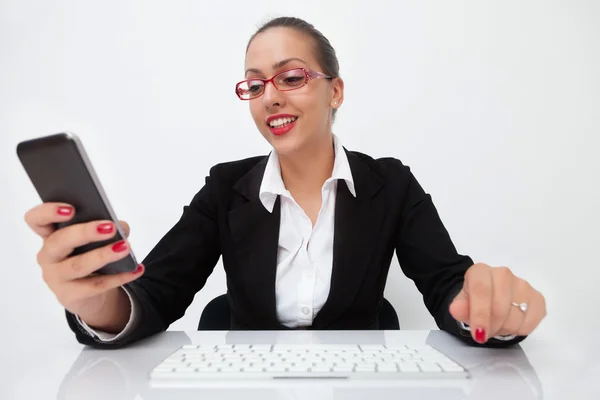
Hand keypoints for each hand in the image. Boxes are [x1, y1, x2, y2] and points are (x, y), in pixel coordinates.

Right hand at [24, 202, 144, 317]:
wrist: (88, 293)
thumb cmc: (87, 256)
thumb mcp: (94, 240)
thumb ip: (106, 228)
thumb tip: (121, 227)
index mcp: (50, 235)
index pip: (37, 220)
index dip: (49, 212)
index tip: (71, 209)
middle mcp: (48, 256)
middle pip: (59, 242)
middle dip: (84, 233)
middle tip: (110, 227)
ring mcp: (56, 277)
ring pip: (77, 266)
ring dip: (103, 255)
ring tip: (125, 247)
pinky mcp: (70, 295)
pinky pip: (96, 285)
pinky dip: (120, 276)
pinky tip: (136, 269)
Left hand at [449, 263, 545, 342]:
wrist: (489, 298)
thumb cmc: (474, 301)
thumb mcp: (461, 305)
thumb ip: (459, 307)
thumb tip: (456, 309)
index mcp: (480, 271)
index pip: (481, 291)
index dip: (480, 315)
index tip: (478, 334)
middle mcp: (503, 274)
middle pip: (500, 307)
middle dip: (492, 326)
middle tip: (485, 333)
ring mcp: (523, 285)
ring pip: (516, 317)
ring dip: (505, 329)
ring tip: (496, 325)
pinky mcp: (537, 298)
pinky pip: (531, 322)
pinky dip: (520, 330)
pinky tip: (510, 324)